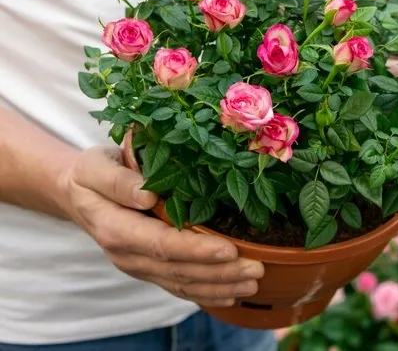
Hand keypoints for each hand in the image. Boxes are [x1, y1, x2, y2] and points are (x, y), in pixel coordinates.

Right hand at [58, 146, 263, 307]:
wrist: (77, 193)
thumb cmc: (91, 173)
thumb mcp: (96, 167)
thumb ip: (118, 181)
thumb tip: (147, 192)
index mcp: (116, 229)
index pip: (162, 244)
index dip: (196, 250)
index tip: (229, 250)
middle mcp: (128, 255)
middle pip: (178, 270)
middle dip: (219, 273)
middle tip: (256, 270)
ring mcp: (139, 266)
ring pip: (182, 283)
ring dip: (219, 286)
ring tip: (253, 283)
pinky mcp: (149, 268)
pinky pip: (178, 286)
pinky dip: (206, 293)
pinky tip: (232, 294)